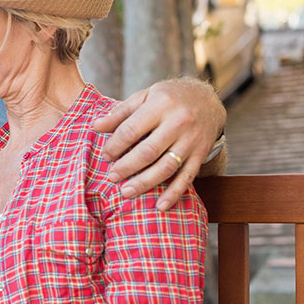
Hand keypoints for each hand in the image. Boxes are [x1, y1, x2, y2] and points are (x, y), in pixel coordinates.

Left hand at [93, 77, 225, 210]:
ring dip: (145, 183)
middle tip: (111, 177)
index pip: (132, 130)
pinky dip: (174, 193)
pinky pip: (187, 177)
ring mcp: (191, 140)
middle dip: (127, 167)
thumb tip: (95, 127)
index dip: (115, 145)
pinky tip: (160, 206)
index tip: (105, 156)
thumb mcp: (144, 96)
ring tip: (126, 192)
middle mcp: (179, 122)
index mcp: (161, 104)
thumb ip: (120, 113)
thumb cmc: (169, 98)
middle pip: (148, 151)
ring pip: (167, 167)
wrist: (208, 99)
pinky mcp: (201, 154)